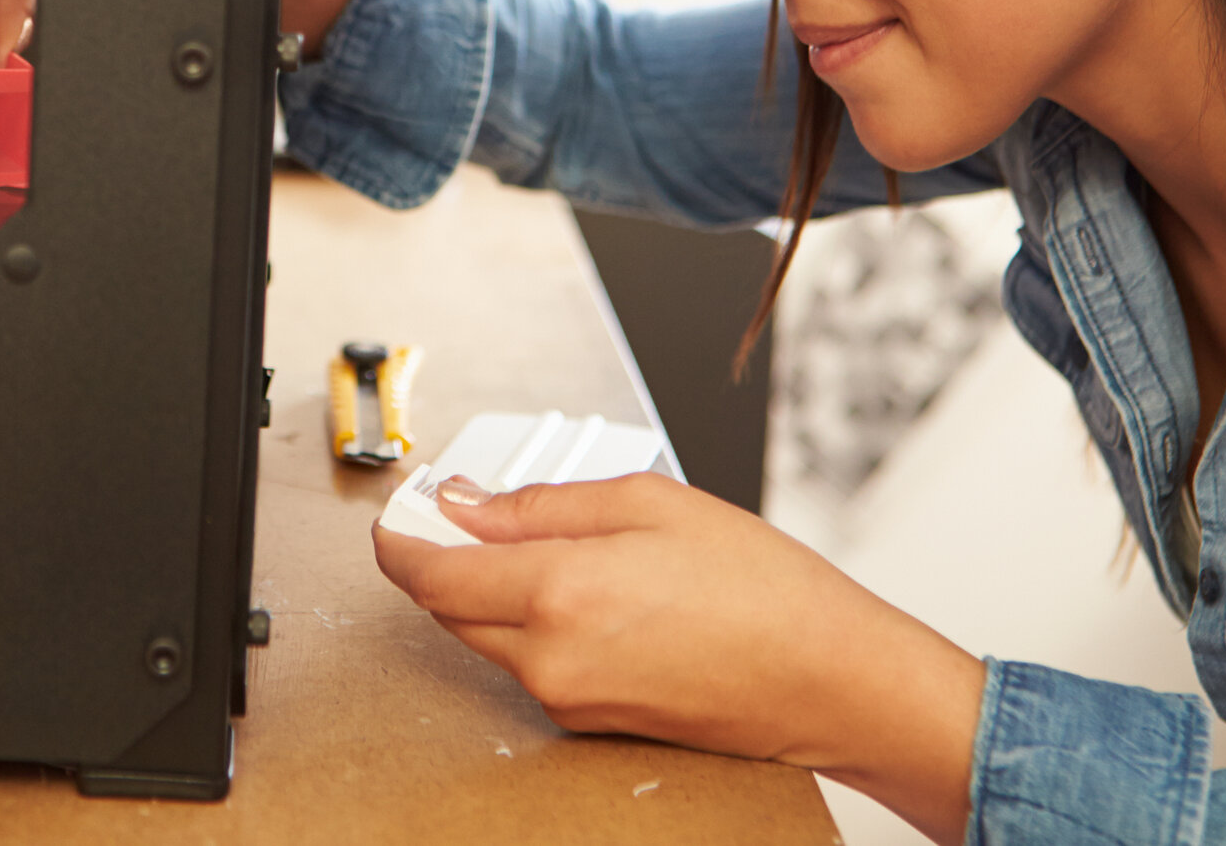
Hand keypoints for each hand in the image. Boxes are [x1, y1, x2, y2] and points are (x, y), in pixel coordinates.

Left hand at [372, 473, 984, 844]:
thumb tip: (468, 503)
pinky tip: (587, 590)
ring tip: (551, 541)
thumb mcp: (651, 503)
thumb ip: (544, 504)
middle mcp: (550, 658)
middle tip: (463, 510)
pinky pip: (533, 663)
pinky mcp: (589, 721)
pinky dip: (536, 623)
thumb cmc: (763, 589)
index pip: (430, 571)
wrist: (829, 680)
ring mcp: (567, 698)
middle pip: (449, 607)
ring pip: (490, 636)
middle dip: (442, 558)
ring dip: (494, 589)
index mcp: (558, 593)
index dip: (401, 536)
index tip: (397, 512)